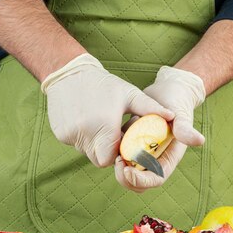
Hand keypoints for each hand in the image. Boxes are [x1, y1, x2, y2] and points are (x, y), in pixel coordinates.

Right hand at [42, 54, 174, 167]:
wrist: (69, 72)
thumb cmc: (103, 84)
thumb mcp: (129, 94)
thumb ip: (150, 108)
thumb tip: (173, 117)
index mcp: (104, 126)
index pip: (112, 159)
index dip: (118, 156)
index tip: (123, 145)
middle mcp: (85, 133)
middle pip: (99, 159)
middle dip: (108, 152)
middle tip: (113, 135)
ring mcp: (69, 134)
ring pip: (86, 152)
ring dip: (95, 144)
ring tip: (100, 124)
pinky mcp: (60, 133)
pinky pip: (75, 143)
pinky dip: (82, 137)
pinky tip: (86, 119)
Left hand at [114, 66, 205, 190]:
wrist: (167, 90)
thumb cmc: (177, 102)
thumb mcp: (180, 114)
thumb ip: (185, 129)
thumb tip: (199, 141)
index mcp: (168, 158)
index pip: (155, 178)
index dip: (141, 180)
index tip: (127, 170)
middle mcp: (155, 159)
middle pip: (139, 181)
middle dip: (126, 178)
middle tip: (117, 162)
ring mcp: (143, 153)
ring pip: (129, 172)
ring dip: (119, 168)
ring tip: (114, 154)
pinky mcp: (132, 144)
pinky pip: (121, 156)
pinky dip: (115, 154)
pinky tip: (112, 142)